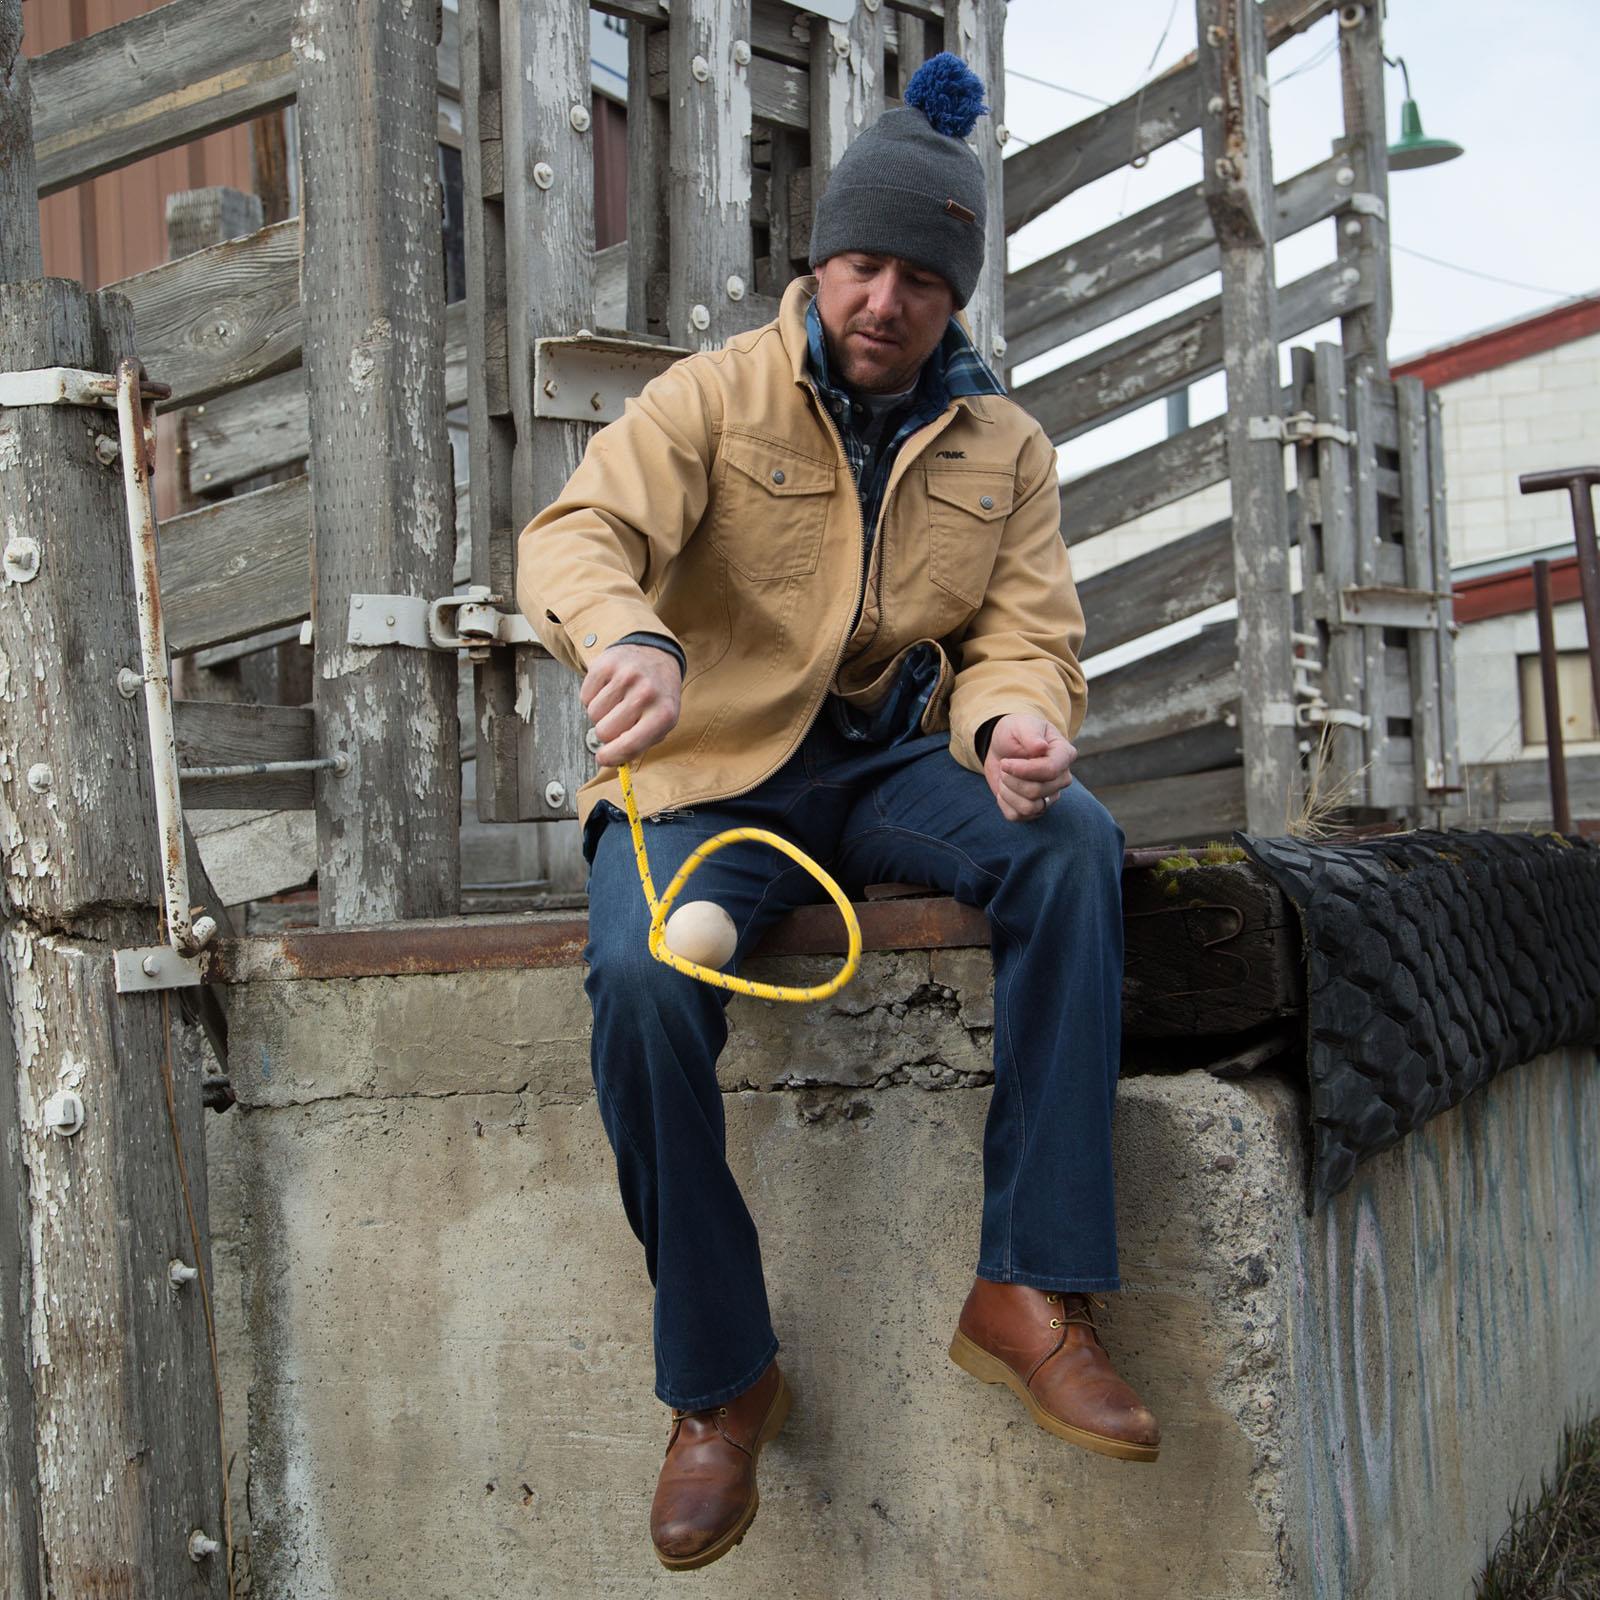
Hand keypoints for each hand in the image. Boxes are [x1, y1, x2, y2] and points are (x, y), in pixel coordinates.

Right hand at [580, 644, 681, 767]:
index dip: (610, 757)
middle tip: (618, 720)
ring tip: (616, 702)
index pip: (629, 745)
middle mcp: (646, 694)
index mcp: (664, 714)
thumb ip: (639, 744)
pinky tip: (608, 689)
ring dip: (600, 714)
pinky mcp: (607, 663)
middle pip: (605, 732)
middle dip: (606, 732)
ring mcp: (626, 676)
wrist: (656, 655)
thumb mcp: (661, 723)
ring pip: (593, 714)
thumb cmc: (658, 695)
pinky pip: (585, 696)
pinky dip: (592, 697)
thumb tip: (611, 759)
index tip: (602, 758)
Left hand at [983, 713, 1075, 821]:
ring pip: (1029, 808)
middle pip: (1037, 791)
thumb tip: (1041, 747)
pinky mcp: (1035, 809)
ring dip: (1008, 792)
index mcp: (1064, 754)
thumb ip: (1031, 735)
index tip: (1005, 762)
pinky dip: (1004, 803)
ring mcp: (1050, 795)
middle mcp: (1062, 778)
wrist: (1004, 746)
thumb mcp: (1021, 725)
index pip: (1050, 771)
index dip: (1024, 770)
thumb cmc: (1017, 732)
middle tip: (1004, 764)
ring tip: (1004, 777)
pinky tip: (1004, 789)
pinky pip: (1018, 816)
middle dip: (1012, 779)